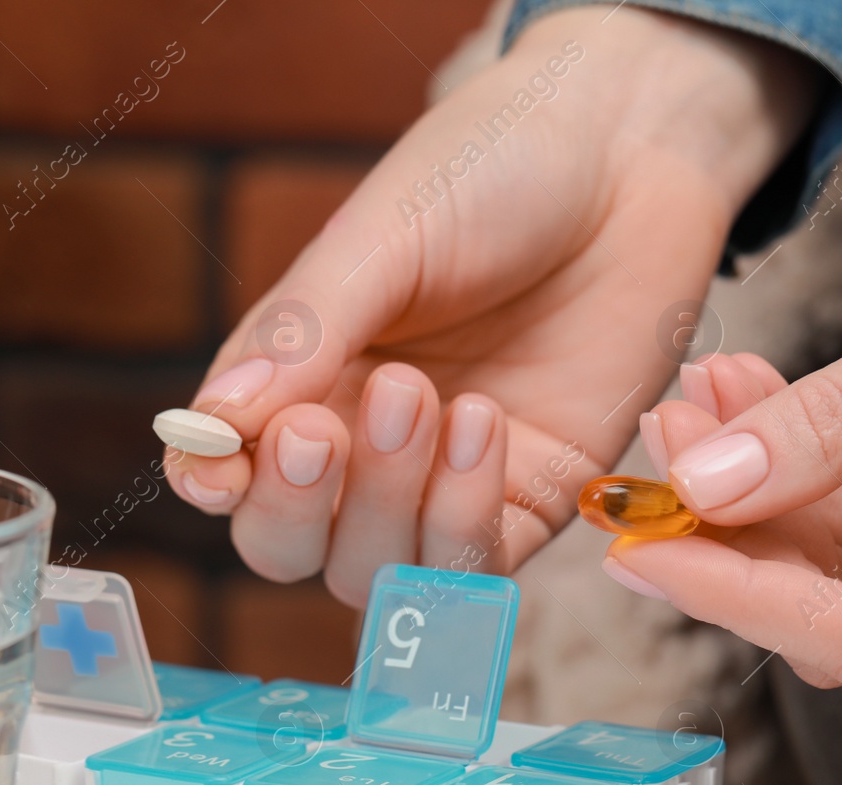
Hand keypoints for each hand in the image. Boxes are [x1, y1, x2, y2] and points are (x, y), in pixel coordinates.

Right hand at [164, 5, 817, 603]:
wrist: (629, 156)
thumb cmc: (492, 170)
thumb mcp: (383, 237)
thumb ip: (301, 333)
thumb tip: (212, 422)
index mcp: (301, 377)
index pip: (227, 473)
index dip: (216, 483)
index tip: (226, 460)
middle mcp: (362, 447)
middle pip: (289, 548)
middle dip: (298, 507)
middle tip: (327, 429)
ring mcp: (444, 484)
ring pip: (376, 572)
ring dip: (390, 506)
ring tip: (434, 396)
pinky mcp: (530, 500)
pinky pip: (474, 567)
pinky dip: (464, 520)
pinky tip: (484, 427)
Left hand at [611, 97, 841, 687]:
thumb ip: (827, 424)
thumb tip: (706, 488)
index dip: (737, 601)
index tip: (642, 549)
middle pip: (838, 609)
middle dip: (731, 538)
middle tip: (655, 453)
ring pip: (837, 563)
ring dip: (754, 491)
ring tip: (690, 404)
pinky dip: (795, 465)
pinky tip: (745, 399)